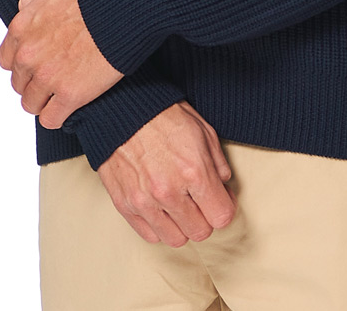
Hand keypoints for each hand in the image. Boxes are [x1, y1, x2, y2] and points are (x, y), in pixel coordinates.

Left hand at [0, 0, 123, 127]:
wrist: (120, 7)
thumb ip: (32, 2)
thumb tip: (24, 10)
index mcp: (21, 29)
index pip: (7, 61)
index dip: (25, 63)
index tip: (39, 63)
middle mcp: (28, 55)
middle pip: (19, 84)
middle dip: (35, 81)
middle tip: (56, 76)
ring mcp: (47, 77)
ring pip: (31, 104)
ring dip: (44, 101)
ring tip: (62, 95)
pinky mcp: (70, 95)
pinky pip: (50, 119)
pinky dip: (58, 116)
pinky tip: (69, 106)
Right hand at [97, 101, 237, 246]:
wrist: (121, 107)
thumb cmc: (162, 114)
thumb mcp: (202, 129)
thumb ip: (218, 163)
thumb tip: (223, 186)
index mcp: (194, 171)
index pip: (221, 216)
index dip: (225, 206)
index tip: (221, 197)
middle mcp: (169, 191)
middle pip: (200, 231)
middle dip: (205, 216)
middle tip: (199, 199)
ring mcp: (144, 201)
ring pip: (175, 239)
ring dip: (181, 225)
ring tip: (179, 204)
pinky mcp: (125, 204)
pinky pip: (150, 235)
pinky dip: (159, 225)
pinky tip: (161, 206)